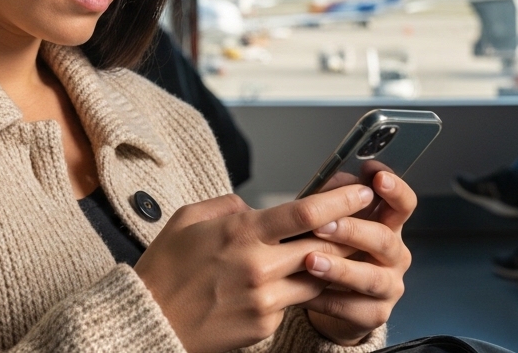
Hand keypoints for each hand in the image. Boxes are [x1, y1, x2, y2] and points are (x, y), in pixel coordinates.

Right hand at [134, 185, 374, 352]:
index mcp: (240, 232)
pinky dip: (303, 288)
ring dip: (334, 264)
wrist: (150, 321)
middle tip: (368, 220)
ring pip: (318, 277)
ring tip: (344, 250)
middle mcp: (258, 266)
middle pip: (323, 245)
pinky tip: (304, 280)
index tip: (362, 192)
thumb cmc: (165, 269)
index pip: (305, 212)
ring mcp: (264, 299)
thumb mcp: (187, 219)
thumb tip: (254, 209)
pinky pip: (295, 302)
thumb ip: (227, 207)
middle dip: (350, 232)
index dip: (340, 200)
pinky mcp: (264, 324)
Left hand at [300, 171, 416, 345]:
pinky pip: (350, 307)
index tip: (377, 177)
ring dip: (339, 268)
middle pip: (385, 240)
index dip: (395, 190)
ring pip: (371, 278)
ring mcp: (389, 286)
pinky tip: (303, 292)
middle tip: (322, 226)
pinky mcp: (375, 314)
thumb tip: (333, 178)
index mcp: (389, 226)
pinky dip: (324, 298)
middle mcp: (395, 256)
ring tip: (310, 261)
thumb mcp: (334, 222)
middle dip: (352, 231)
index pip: (404, 205)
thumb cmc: (334, 250)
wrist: (334, 299)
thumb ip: (335, 200)